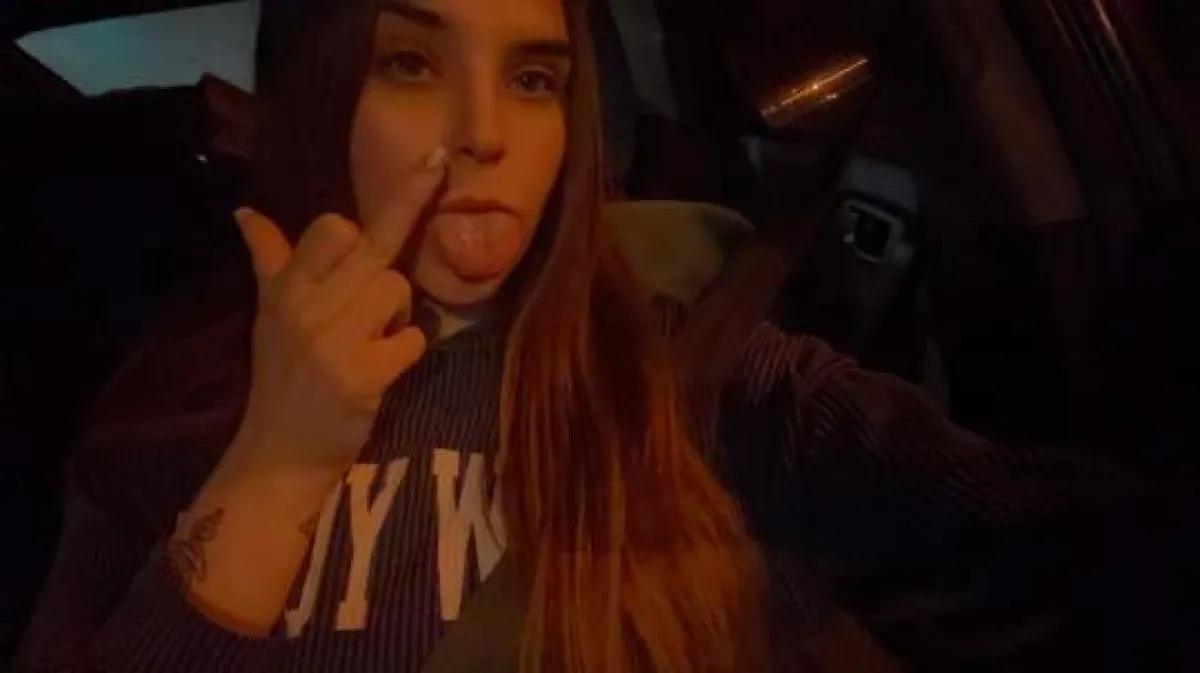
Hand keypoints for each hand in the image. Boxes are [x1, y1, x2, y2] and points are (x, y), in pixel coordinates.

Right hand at [227, 155, 445, 484]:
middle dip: (405, 238)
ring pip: (396, 288)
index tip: (430, 167)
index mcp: (285, 288)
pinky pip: (412, 340)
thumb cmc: (283, 379)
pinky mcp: (360, 378)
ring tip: (379, 335)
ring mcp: (331, 343)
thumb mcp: (269, 315)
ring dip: (401, 312)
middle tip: (408, 235)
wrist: (279, 454)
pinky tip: (388, 365)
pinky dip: (410, 350)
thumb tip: (245, 212)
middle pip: (373, 246)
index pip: (334, 227)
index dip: (375, 216)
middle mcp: (305, 308)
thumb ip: (269, 260)